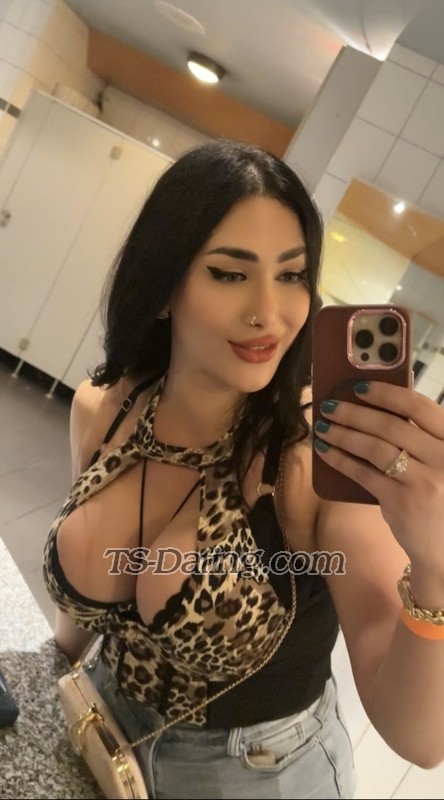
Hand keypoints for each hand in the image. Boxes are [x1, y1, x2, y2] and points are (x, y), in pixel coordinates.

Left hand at [313, 381, 443, 571]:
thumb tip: (373, 409)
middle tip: (329, 405)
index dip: (387, 393)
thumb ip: (421, 438)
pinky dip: (341, 459)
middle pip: (392, 426)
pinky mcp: (402, 503)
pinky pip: (364, 473)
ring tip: (322, 426)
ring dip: (342, 433)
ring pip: (375, 447)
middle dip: (354, 413)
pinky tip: (325, 451)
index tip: (359, 387)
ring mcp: (425, 482)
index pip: (421, 407)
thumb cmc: (441, 496)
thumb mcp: (441, 461)